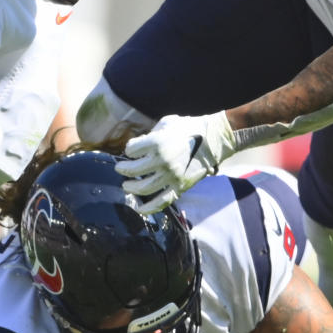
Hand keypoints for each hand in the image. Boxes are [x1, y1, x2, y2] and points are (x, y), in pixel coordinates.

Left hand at [116, 111, 235, 212]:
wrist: (213, 140)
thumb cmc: (188, 128)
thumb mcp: (166, 124)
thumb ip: (150, 135)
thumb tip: (137, 147)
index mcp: (158, 142)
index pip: (131, 150)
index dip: (129, 150)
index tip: (130, 150)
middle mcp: (163, 161)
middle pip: (134, 170)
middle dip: (124, 169)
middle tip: (120, 169)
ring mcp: (171, 176)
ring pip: (144, 188)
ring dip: (131, 188)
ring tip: (126, 185)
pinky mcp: (180, 187)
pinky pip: (161, 202)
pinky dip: (148, 208)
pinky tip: (139, 208)